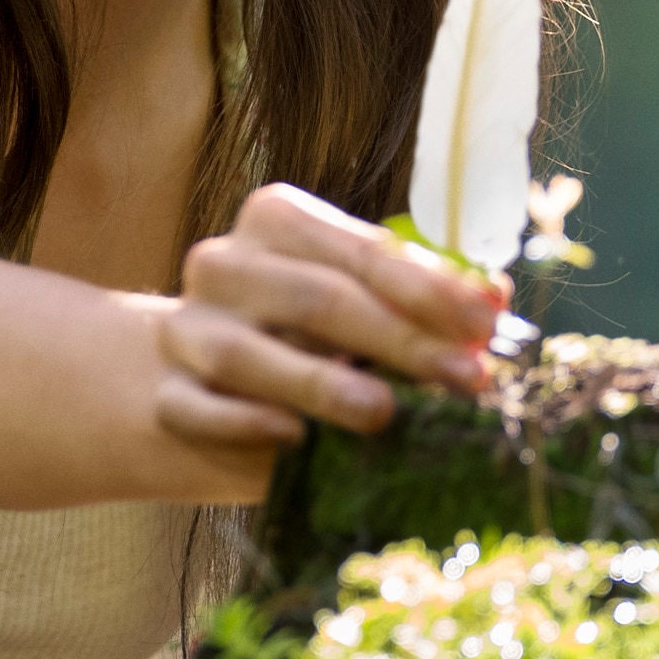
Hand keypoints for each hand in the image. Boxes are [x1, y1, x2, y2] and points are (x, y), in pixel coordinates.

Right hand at [153, 183, 501, 458]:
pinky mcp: (163, 395)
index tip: (487, 324)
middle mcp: (223, 265)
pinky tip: (291, 438)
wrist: (200, 377)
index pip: (362, 251)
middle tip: (466, 379)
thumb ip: (417, 297)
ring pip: (244, 353)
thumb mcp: (360, 300)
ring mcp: (186, 330)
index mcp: (276, 220)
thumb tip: (495, 298)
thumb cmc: (304, 334)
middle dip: (400, 341)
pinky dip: (244, 423)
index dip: (430, 288)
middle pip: (315, 299)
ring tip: (382, 413)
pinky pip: (196, 408)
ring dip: (319, 383)